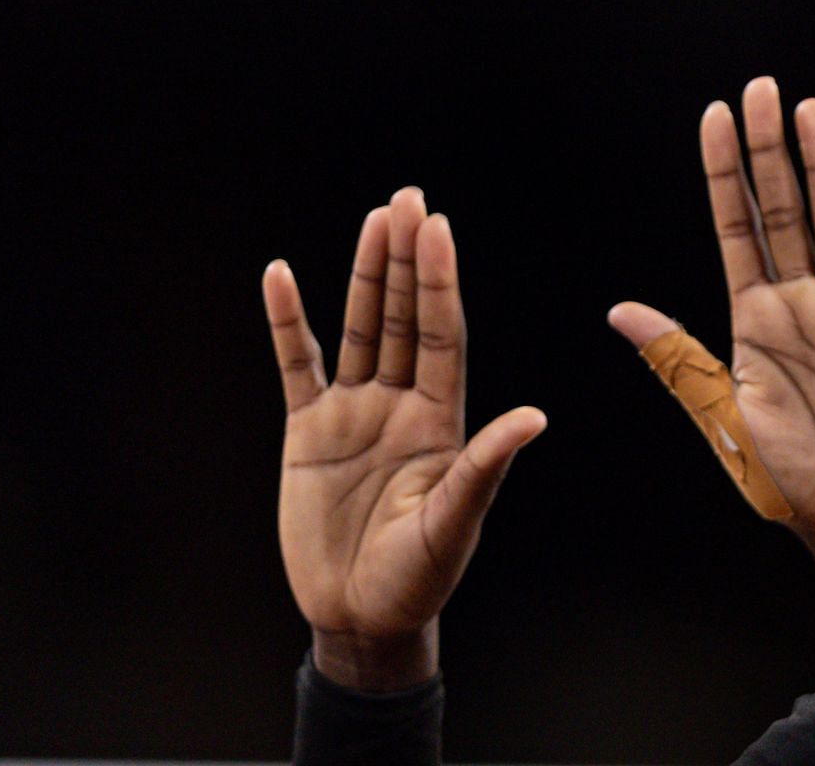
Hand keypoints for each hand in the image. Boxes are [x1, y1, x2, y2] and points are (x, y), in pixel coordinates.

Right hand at [264, 187, 546, 690]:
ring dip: (363, 273)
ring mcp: (355, 412)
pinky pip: (298, 365)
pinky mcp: (309, 431)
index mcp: (442, 419)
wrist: (361, 616)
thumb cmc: (419, 577)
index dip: (438, 282)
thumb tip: (534, 418)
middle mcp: (401, 403)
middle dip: (407, 258)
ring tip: (375, 217)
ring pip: (360, 328)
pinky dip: (288, 322)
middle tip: (409, 197)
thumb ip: (484, 467)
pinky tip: (280, 275)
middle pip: (402, 315)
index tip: (439, 229)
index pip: (440, 334)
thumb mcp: (454, 522)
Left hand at [609, 77, 814, 639]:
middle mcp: (798, 303)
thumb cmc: (783, 481)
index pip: (734, 227)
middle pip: (780, 209)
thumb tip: (619, 309)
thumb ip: (678, 358)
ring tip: (809, 110)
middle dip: (768, 151)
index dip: (723, 173)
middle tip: (760, 88)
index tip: (714, 117)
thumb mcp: (721, 415)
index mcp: (751, 319)